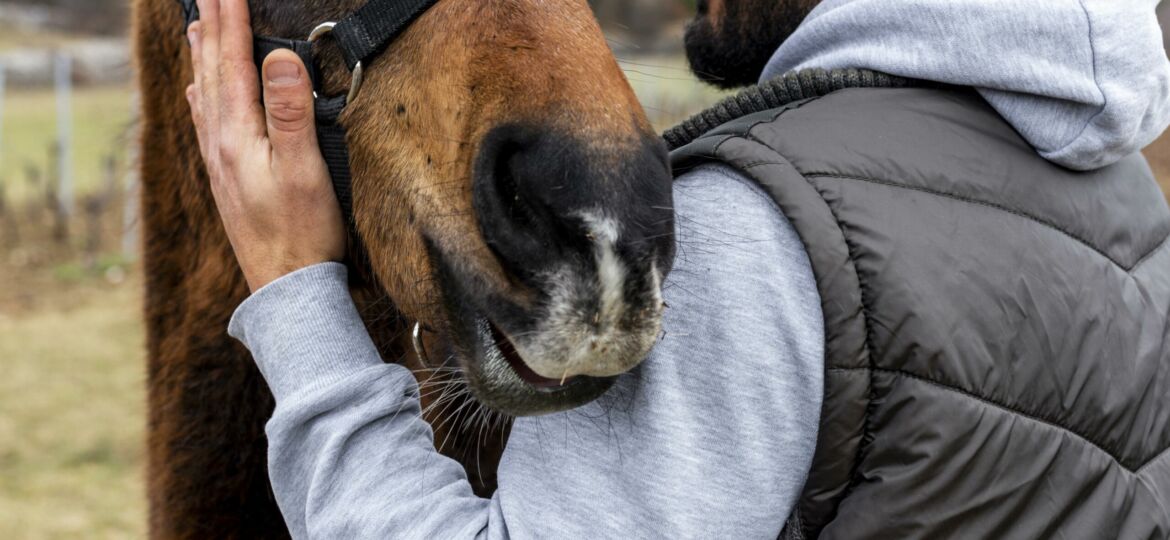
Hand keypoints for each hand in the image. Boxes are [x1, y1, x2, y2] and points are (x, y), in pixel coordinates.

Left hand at [186, 0, 344, 291]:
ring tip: (197, 24)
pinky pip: (205, 119)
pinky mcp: (225, 178)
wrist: (286, 288)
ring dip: (202, 54)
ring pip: (204, 93)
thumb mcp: (305, 170)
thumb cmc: (302, 233)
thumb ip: (290, 112)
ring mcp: (218, 161)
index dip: (232, 19)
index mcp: (237, 135)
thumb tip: (279, 57)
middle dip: (212, 26)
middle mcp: (219, 143)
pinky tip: (198, 92)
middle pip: (211, 70)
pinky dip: (200, 92)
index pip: (232, 61)